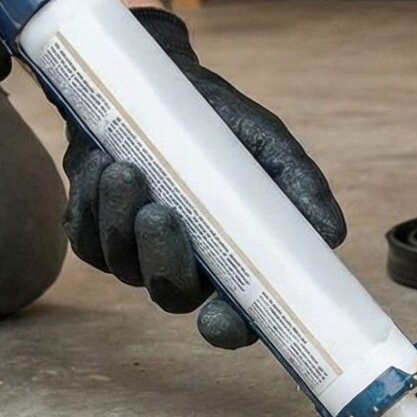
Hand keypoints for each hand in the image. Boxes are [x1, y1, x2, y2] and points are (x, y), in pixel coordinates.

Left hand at [62, 8, 344, 346]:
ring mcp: (134, 255)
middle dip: (162, 259)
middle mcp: (185, 268)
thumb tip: (331, 234)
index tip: (218, 319)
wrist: (152, 88)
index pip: (234, 318)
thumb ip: (298, 188)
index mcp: (232, 261)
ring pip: (122, 266)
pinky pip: (85, 238)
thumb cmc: (218, 125)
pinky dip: (89, 203)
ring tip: (122, 168)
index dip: (227, 329)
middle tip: (159, 211)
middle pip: (171, 295)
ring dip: (118, 220)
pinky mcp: (92, 234)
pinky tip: (100, 166)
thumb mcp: (267, 146)